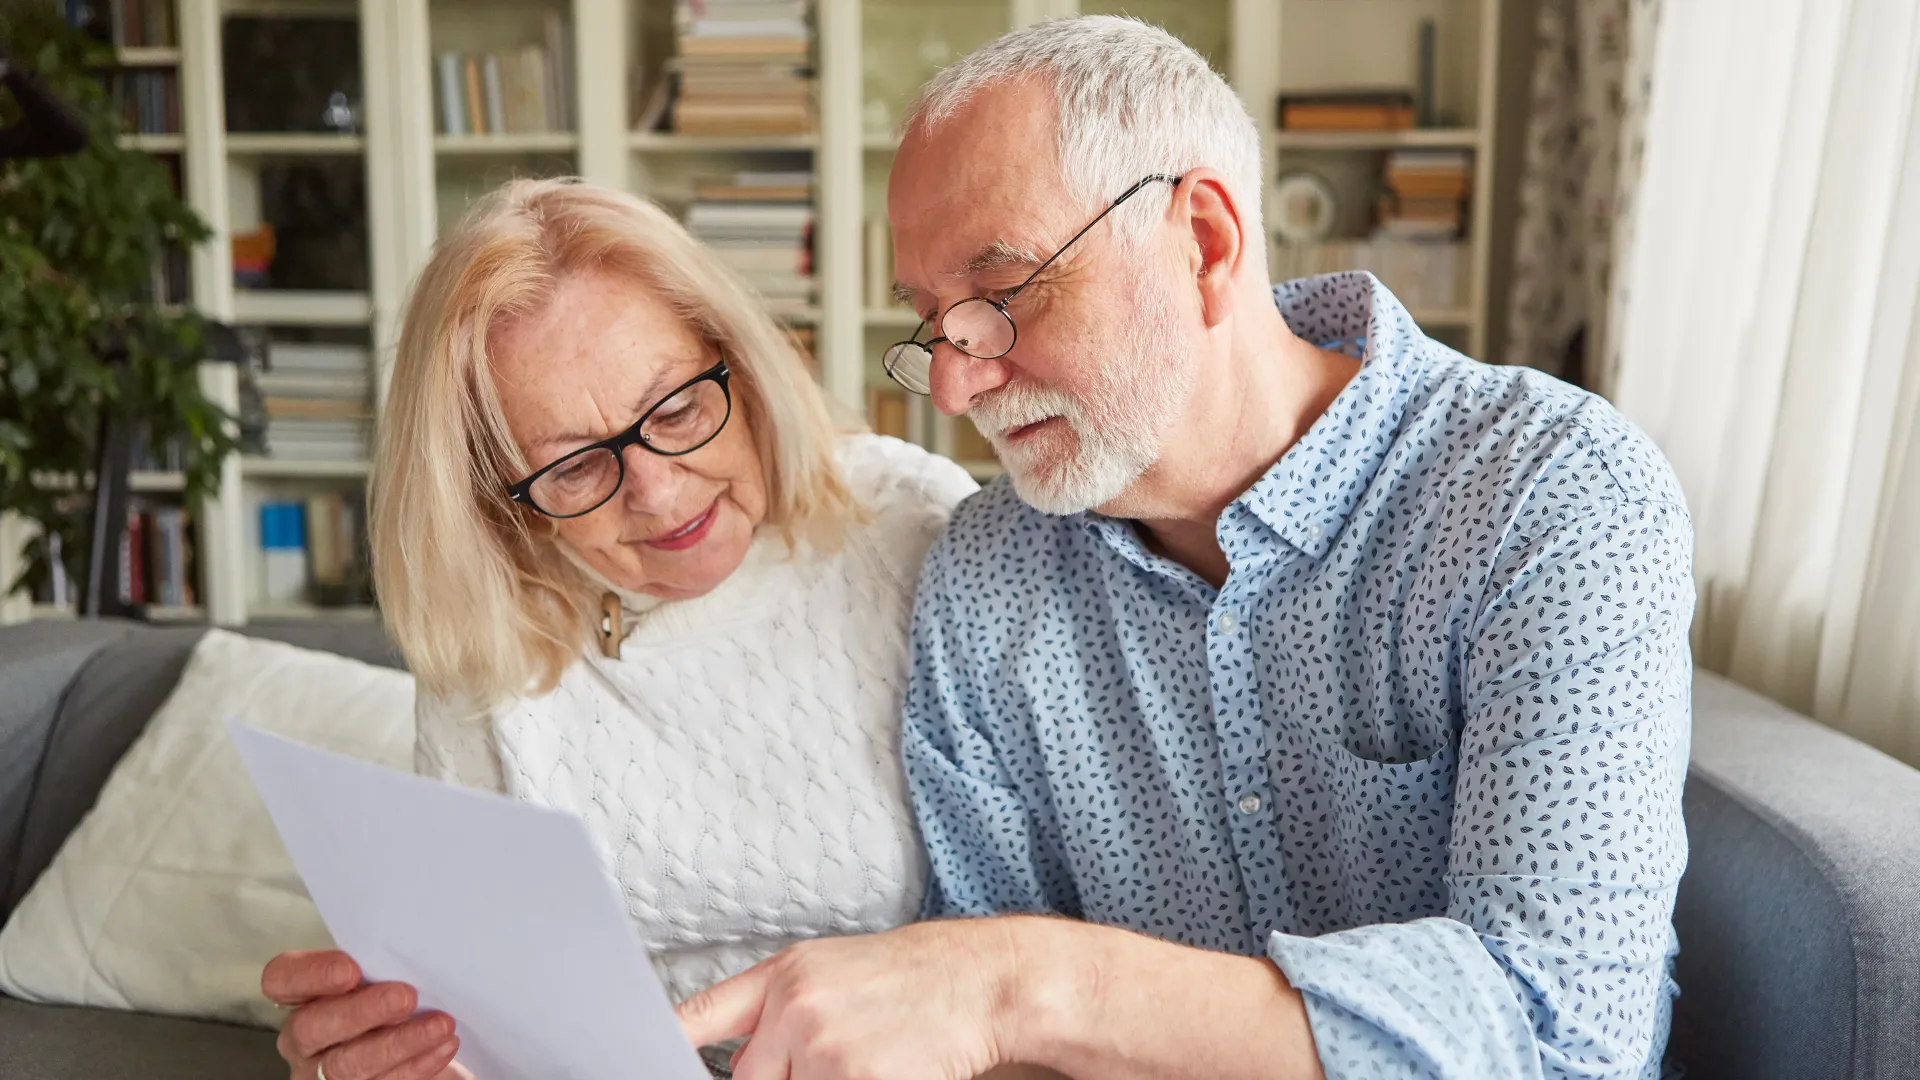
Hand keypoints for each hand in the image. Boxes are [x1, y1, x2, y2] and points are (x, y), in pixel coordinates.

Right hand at [262, 949, 468, 1079]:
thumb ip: (383, 966)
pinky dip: (416, 1066)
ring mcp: (321, 1073)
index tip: (351, 969)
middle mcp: (303, 1039)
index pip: (282, 979)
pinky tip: (443, 1047)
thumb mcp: (383, 978)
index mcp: (301, 998)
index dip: (311, 974)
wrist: (415, 1046)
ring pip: (347, 1064)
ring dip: (398, 1044)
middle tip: (405, 997)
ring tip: (440, 1026)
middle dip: (360, 1012)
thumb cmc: (396, 1002)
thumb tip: (416, 948)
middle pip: (313, 1027)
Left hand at [677, 920, 1023, 1079]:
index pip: (699, 1018)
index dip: (664, 1046)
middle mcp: (795, 1007)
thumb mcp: (834, 971)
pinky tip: (884, 1070)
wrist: (983, 980)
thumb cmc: (915, 978)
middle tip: (834, 1060)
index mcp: (785, 973)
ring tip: (866, 1061)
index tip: (635, 1059)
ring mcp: (824, 1048)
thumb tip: (741, 1063)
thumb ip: (779, 1011)